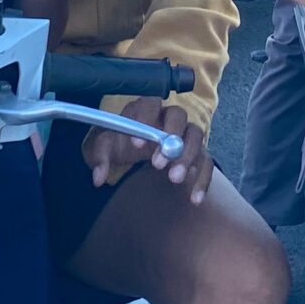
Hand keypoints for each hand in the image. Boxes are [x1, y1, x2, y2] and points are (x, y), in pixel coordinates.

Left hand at [83, 97, 213, 204]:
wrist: (137, 148)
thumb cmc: (122, 142)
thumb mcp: (107, 147)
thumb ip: (101, 158)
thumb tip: (98, 178)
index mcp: (146, 108)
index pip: (150, 104)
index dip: (145, 119)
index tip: (136, 144)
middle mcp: (169, 116)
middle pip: (178, 116)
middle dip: (170, 138)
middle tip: (157, 164)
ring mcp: (186, 133)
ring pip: (195, 137)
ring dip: (187, 157)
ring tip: (174, 179)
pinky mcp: (197, 152)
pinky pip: (206, 162)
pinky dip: (202, 180)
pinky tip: (194, 199)